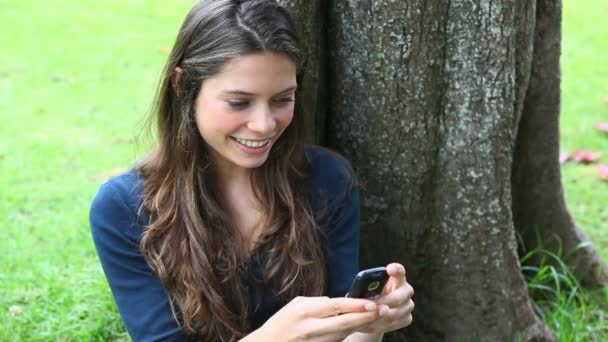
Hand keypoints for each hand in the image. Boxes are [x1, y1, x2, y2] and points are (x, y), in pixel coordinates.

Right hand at [249, 296, 381, 340]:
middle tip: (383, 311)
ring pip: (344, 335)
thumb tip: (340, 302)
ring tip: (377, 318)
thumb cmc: (281, 323)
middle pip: (344, 323)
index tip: (372, 303)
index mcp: (305, 312)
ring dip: (360, 327)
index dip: (355, 305)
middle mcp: (311, 328)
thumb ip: (318, 303)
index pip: (335, 306)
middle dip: (365, 317)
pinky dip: (348, 335)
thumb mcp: (296, 305)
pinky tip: (358, 328)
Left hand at [357, 263, 413, 333]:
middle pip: (397, 297)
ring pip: (394, 313)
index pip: (399, 271)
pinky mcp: (407, 318)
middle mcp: (406, 290)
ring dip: (378, 317)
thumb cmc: (368, 295)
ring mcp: (409, 305)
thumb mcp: (364, 290)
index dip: (396, 269)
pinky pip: (393, 324)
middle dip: (383, 303)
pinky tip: (368, 325)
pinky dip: (379, 325)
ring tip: (364, 319)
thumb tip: (356, 298)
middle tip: (371, 307)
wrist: (375, 310)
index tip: (389, 268)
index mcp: (396, 277)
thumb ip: (364, 291)